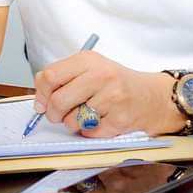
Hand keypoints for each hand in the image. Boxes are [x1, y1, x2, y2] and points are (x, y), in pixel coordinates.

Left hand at [33, 51, 179, 136]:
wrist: (152, 96)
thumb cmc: (117, 83)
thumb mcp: (90, 69)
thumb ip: (63, 77)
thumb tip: (39, 99)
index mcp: (89, 60)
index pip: (50, 76)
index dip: (41, 94)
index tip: (42, 103)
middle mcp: (101, 75)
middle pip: (58, 101)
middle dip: (54, 114)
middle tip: (59, 115)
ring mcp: (112, 97)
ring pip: (72, 121)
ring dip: (74, 124)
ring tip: (87, 115)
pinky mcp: (120, 118)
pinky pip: (89, 133)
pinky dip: (90, 131)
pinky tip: (101, 120)